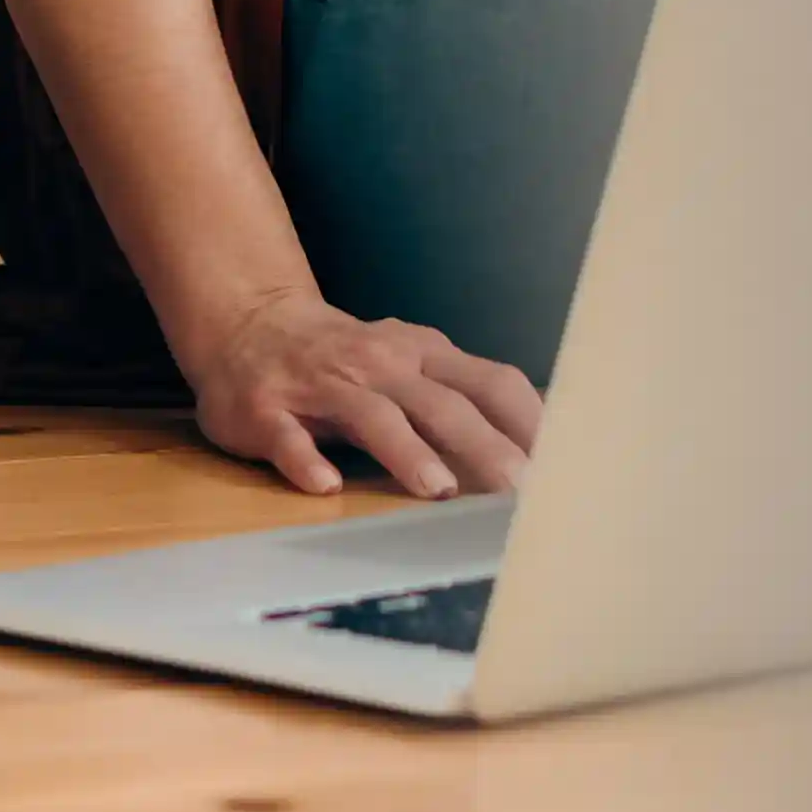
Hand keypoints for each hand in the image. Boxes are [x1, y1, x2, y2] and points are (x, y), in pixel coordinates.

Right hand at [182, 289, 542, 501]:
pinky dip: (307, 460)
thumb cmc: (345, 357)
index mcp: (421, 354)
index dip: (526, 421)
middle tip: (520, 488)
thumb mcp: (407, 362)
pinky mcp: (268, 408)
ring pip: (373, 416)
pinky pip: (289, 436)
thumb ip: (457, 397)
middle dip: (484, 445)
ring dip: (407, 451)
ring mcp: (322, 385)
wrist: (249, 322)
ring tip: (438, 488)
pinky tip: (324, 484)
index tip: (562, 462)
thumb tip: (531, 445)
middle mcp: (379, 364)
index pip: (489, 382)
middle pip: (441, 404)